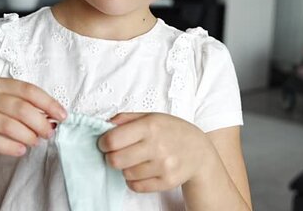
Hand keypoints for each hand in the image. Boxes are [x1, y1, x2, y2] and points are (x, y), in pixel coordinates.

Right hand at [0, 77, 66, 157]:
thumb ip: (19, 104)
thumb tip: (51, 117)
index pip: (28, 90)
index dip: (49, 103)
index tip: (62, 116)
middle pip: (21, 108)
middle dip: (41, 123)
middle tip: (49, 133)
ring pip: (10, 125)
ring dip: (28, 136)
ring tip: (36, 142)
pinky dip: (11, 147)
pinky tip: (21, 150)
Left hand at [98, 113, 214, 192]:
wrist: (199, 151)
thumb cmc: (171, 131)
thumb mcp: (151, 116)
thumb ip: (126, 118)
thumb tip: (105, 125)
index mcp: (150, 126)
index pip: (113, 140)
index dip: (103, 143)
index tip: (105, 143)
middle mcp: (157, 146)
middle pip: (115, 160)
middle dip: (112, 157)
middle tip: (118, 153)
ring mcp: (163, 166)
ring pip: (126, 174)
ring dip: (126, 168)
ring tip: (136, 160)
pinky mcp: (166, 182)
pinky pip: (136, 186)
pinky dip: (134, 180)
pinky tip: (142, 170)